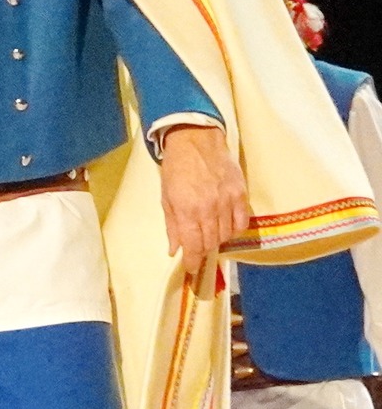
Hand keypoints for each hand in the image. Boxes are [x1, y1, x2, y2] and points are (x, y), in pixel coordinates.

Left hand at [160, 125, 249, 273]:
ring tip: (210, 234)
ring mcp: (227, 201)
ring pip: (226, 235)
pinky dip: (234, 230)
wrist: (195, 140)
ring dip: (218, 240)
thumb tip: (175, 251)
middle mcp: (209, 209)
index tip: (192, 268)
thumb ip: (173, 226)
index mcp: (187, 210)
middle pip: (211, 243)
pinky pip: (241, 222)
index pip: (193, 246)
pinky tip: (226, 227)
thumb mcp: (167, 198)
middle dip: (203, 250)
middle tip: (199, 248)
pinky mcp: (240, 193)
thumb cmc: (177, 169)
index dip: (193, 261)